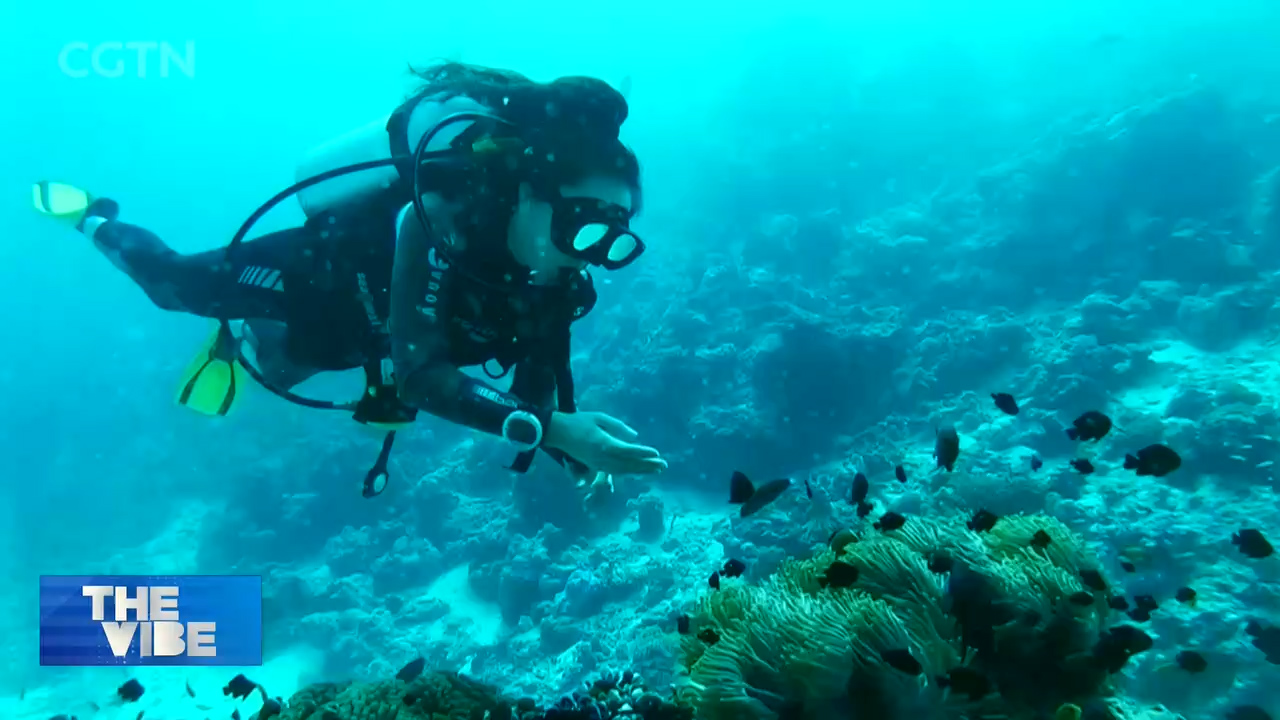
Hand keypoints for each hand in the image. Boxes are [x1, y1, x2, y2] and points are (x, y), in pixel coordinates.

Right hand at [544, 411, 666, 475]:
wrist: (558, 433)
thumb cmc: (579, 421)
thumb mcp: (599, 417)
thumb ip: (617, 426)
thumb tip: (635, 436)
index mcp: (603, 443)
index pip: (627, 450)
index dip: (643, 453)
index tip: (657, 453)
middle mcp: (602, 457)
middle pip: (628, 464)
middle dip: (647, 465)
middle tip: (664, 465)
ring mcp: (599, 464)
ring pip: (624, 470)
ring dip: (641, 470)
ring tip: (657, 469)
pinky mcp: (596, 466)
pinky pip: (616, 472)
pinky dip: (630, 472)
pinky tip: (640, 471)